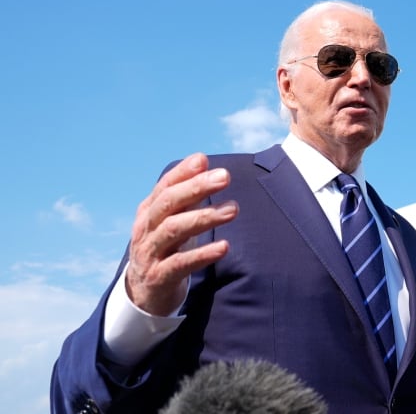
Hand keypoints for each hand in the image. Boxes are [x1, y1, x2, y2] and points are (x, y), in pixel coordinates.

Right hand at [126, 153, 238, 315]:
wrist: (143, 295)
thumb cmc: (165, 250)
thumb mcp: (172, 221)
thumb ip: (186, 196)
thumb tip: (204, 163)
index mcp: (149, 212)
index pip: (164, 187)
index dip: (183, 173)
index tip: (203, 160)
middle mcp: (146, 229)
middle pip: (168, 203)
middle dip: (196, 187)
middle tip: (225, 177)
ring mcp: (150, 253)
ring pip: (174, 230)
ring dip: (204, 217)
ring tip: (233, 209)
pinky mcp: (159, 277)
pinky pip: (181, 264)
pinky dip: (203, 254)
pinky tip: (224, 247)